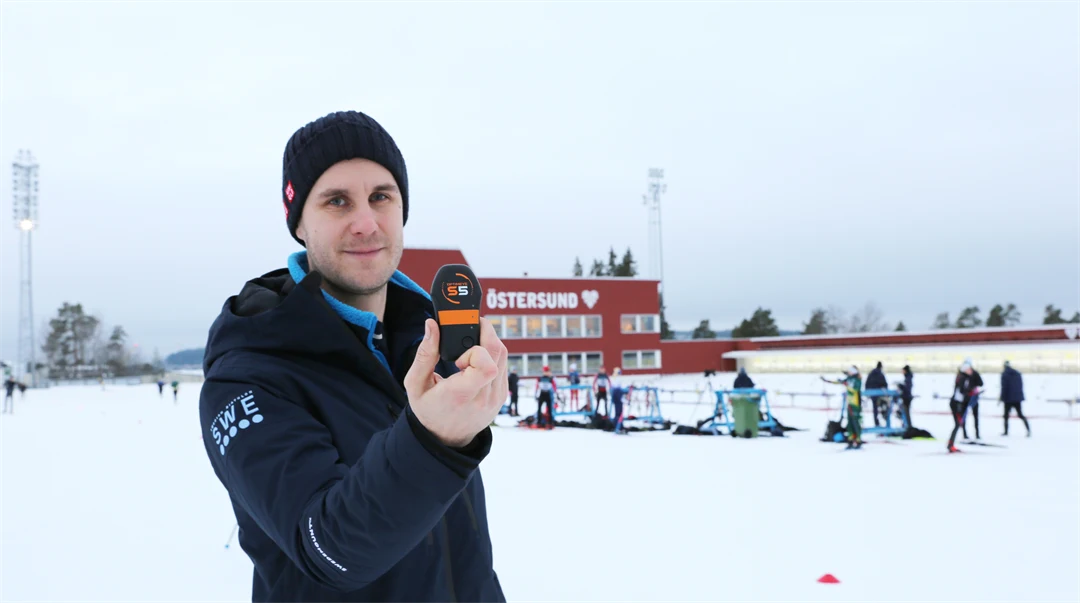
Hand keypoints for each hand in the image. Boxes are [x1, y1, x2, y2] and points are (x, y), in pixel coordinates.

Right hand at [405, 317, 507, 447]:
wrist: (445, 439)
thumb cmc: (428, 409)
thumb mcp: (416, 384)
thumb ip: (424, 354)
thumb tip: (432, 325)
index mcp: (461, 395)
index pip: (486, 365)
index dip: (475, 350)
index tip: (459, 356)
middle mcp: (483, 397)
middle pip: (498, 352)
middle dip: (485, 334)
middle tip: (469, 332)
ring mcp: (496, 398)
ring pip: (504, 356)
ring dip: (489, 344)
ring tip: (469, 349)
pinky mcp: (501, 396)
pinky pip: (503, 366)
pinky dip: (492, 356)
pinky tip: (476, 361)